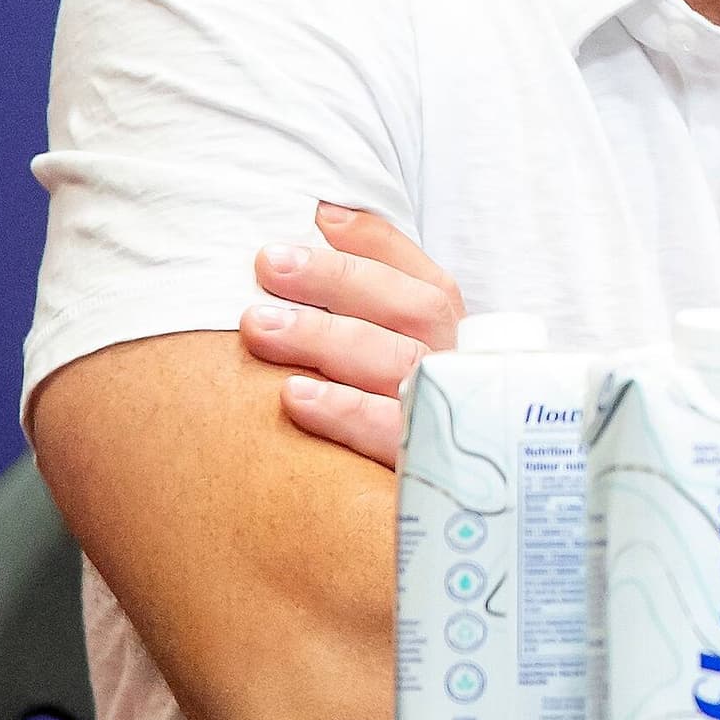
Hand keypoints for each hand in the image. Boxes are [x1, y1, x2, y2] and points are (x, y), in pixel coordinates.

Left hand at [242, 203, 464, 469]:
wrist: (461, 508)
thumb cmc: (399, 417)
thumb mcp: (395, 350)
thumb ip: (374, 285)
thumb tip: (326, 211)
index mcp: (454, 338)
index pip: (423, 278)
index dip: (374, 245)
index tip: (312, 219)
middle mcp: (458, 371)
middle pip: (412, 314)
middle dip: (340, 282)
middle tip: (266, 265)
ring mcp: (450, 419)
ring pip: (397, 367)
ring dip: (327, 340)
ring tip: (257, 325)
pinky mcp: (429, 471)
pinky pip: (392, 437)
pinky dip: (344, 413)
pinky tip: (292, 396)